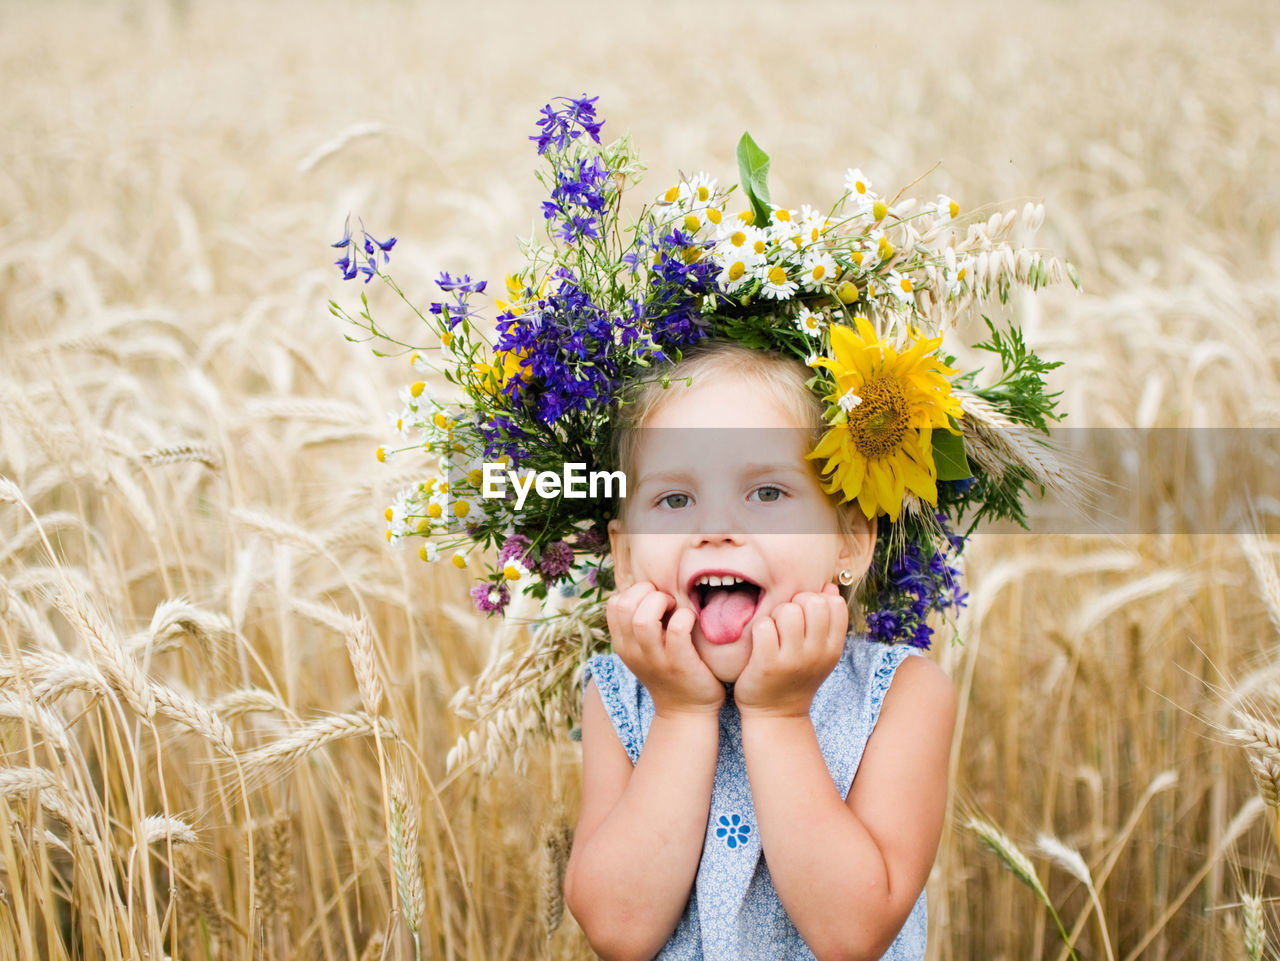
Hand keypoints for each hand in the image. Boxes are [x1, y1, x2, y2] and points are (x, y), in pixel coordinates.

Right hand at [606, 581, 724, 717]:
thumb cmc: (669, 671)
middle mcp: (633, 651)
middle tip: (667, 602)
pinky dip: (685, 617)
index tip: (654, 599)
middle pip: (624, 605)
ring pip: (643, 618)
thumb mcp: (645, 650)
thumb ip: (640, 623)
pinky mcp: (679, 663)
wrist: (686, 712)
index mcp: (623, 644)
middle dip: (648, 592)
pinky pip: (676, 629)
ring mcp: (655, 659)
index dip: (635, 591)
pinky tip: (692, 621)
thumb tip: (649, 588)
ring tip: (676, 609)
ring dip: (663, 602)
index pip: (614, 604)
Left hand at [734, 582, 848, 718]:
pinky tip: (760, 641)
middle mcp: (817, 653)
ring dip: (776, 614)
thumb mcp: (820, 652)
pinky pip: (764, 626)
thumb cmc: (797, 675)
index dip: (816, 599)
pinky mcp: (767, 665)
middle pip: (812, 602)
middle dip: (795, 603)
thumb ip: (828, 620)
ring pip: (788, 611)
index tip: (804, 614)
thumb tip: (829, 586)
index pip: (835, 604)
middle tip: (785, 621)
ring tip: (773, 630)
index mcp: (833, 648)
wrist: (777, 715)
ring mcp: (793, 660)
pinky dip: (759, 628)